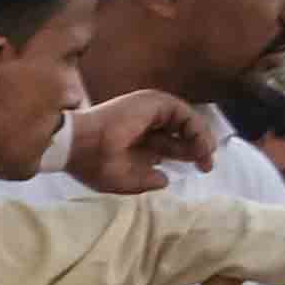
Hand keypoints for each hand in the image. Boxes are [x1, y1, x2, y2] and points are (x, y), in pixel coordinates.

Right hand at [60, 88, 216, 191]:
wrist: (77, 147)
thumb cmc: (93, 164)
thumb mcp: (123, 181)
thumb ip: (145, 181)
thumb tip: (165, 179)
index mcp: (137, 140)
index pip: (170, 144)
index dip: (188, 155)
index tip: (201, 169)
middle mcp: (146, 123)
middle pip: (181, 133)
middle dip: (198, 148)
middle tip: (208, 164)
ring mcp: (150, 110)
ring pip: (186, 121)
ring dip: (200, 138)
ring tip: (206, 155)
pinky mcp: (154, 102)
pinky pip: (184, 113)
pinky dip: (195, 127)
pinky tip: (199, 143)